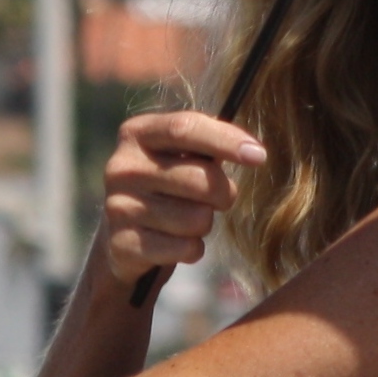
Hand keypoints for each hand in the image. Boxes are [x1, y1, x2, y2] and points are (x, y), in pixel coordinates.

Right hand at [102, 111, 266, 289]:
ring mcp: (118, 207)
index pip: (185, 128)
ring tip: (187, 219)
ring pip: (197, 219)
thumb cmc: (167, 185)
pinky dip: (193, 248)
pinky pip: (185, 248)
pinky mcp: (123, 245)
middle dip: (224, 192)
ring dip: (205, 223)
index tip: (259, 156)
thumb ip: (211, 142)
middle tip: (220, 198)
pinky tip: (176, 242)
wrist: (122, 237)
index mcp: (137, 133)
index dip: (227, 140)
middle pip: (200, 178)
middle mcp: (121, 167)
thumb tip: (253, 150)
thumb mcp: (181, 154)